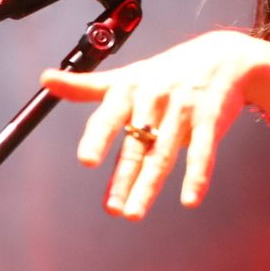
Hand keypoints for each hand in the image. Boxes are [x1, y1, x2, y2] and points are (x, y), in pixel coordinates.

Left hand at [41, 29, 260, 218]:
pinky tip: (190, 200)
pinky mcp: (211, 120)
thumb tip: (45, 79)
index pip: (110, 117)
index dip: (99, 138)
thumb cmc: (168, 72)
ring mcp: (184, 110)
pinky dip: (197, 177)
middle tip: (113, 208)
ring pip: (164, 154)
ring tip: (134, 213)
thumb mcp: (128, 75)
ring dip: (150, 186)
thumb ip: (88, 86)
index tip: (88, 161)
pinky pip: (203, 152)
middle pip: (137, 145)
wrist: (224, 57)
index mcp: (131, 89)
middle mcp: (156, 99)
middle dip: (124, 178)